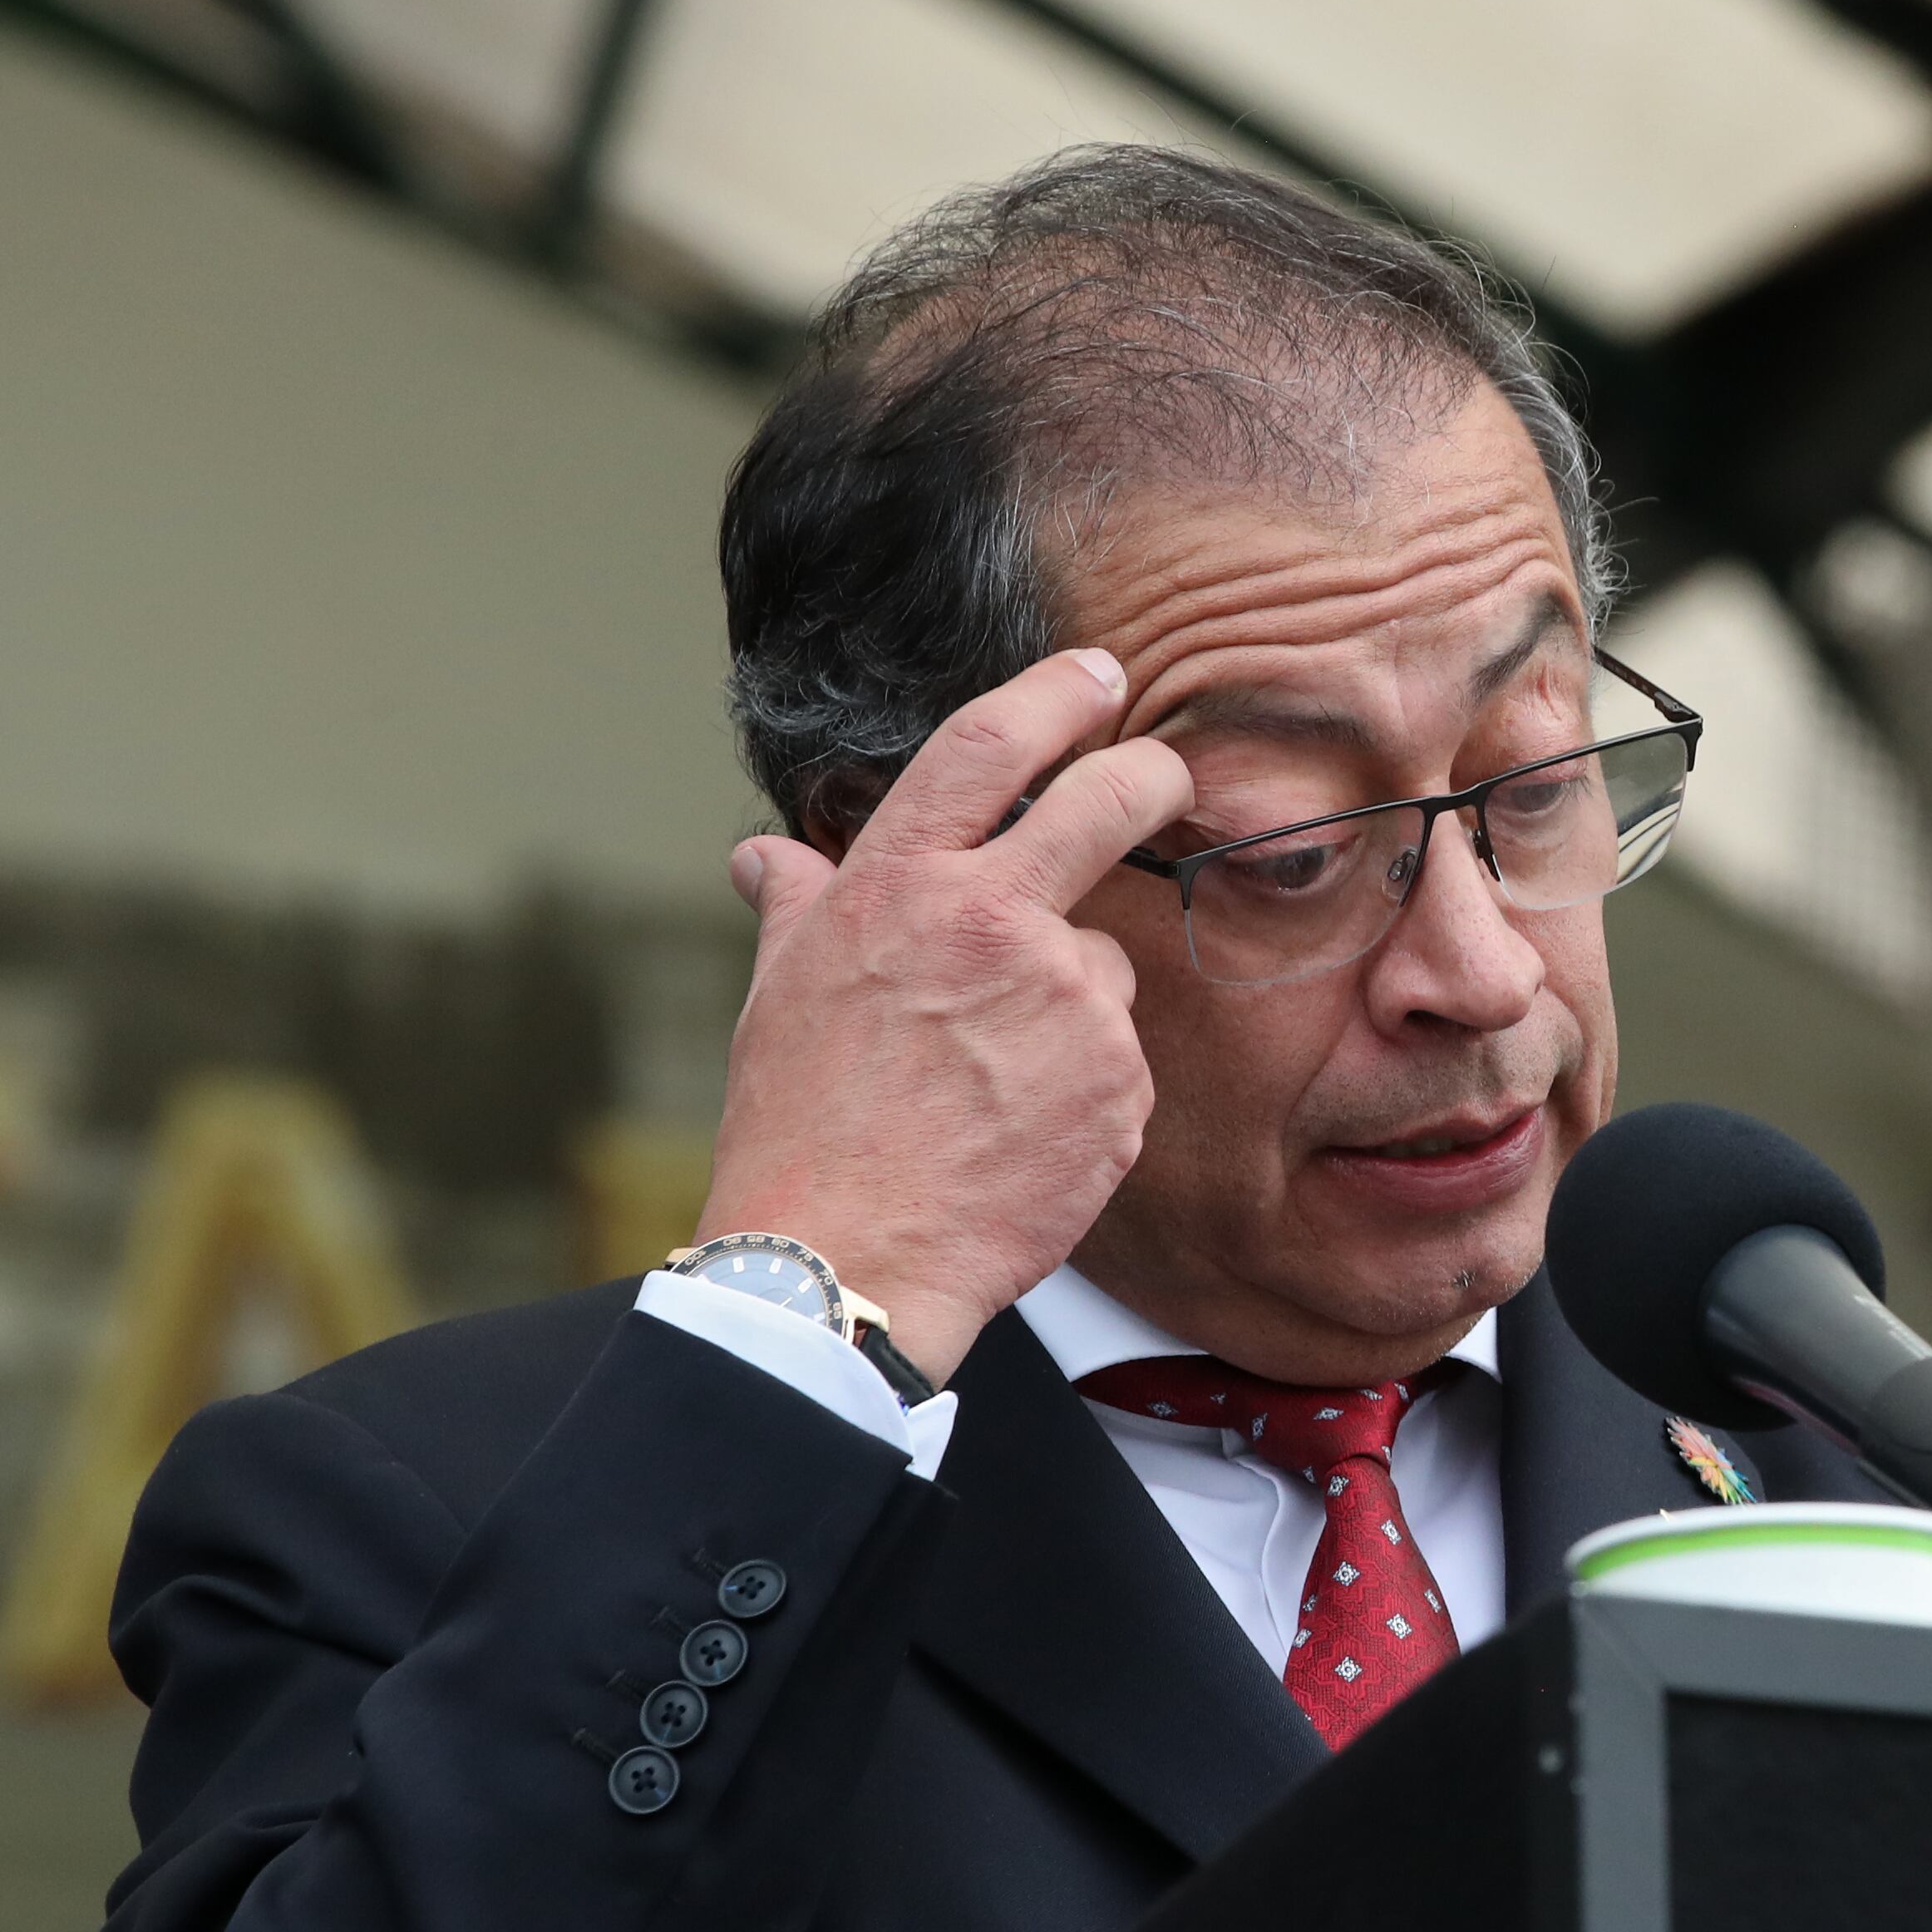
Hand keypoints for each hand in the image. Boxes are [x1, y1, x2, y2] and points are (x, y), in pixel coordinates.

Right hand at [696, 649, 1188, 1383]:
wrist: (849, 1257)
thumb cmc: (802, 1126)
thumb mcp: (783, 992)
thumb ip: (800, 908)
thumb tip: (766, 857)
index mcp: (899, 884)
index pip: (988, 744)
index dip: (1056, 693)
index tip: (1099, 674)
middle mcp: (992, 920)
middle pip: (1109, 802)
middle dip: (1151, 776)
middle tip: (1165, 778)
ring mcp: (1065, 1000)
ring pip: (1102, 965)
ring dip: (1069, 1005)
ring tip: (990, 1084)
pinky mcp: (1117, 1080)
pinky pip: (1116, 1058)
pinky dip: (1082, 1087)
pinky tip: (1020, 1134)